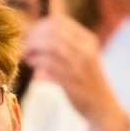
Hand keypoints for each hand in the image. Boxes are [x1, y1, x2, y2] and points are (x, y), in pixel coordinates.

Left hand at [23, 15, 129, 130]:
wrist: (105, 108)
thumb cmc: (88, 82)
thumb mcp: (82, 57)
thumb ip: (66, 44)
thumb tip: (37, 32)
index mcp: (87, 41)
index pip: (59, 22)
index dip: (39, 27)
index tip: (29, 36)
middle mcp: (85, 51)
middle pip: (53, 32)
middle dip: (33, 38)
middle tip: (24, 47)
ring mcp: (80, 67)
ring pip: (51, 47)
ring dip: (34, 50)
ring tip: (27, 57)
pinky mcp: (73, 83)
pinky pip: (50, 67)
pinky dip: (38, 65)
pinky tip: (34, 70)